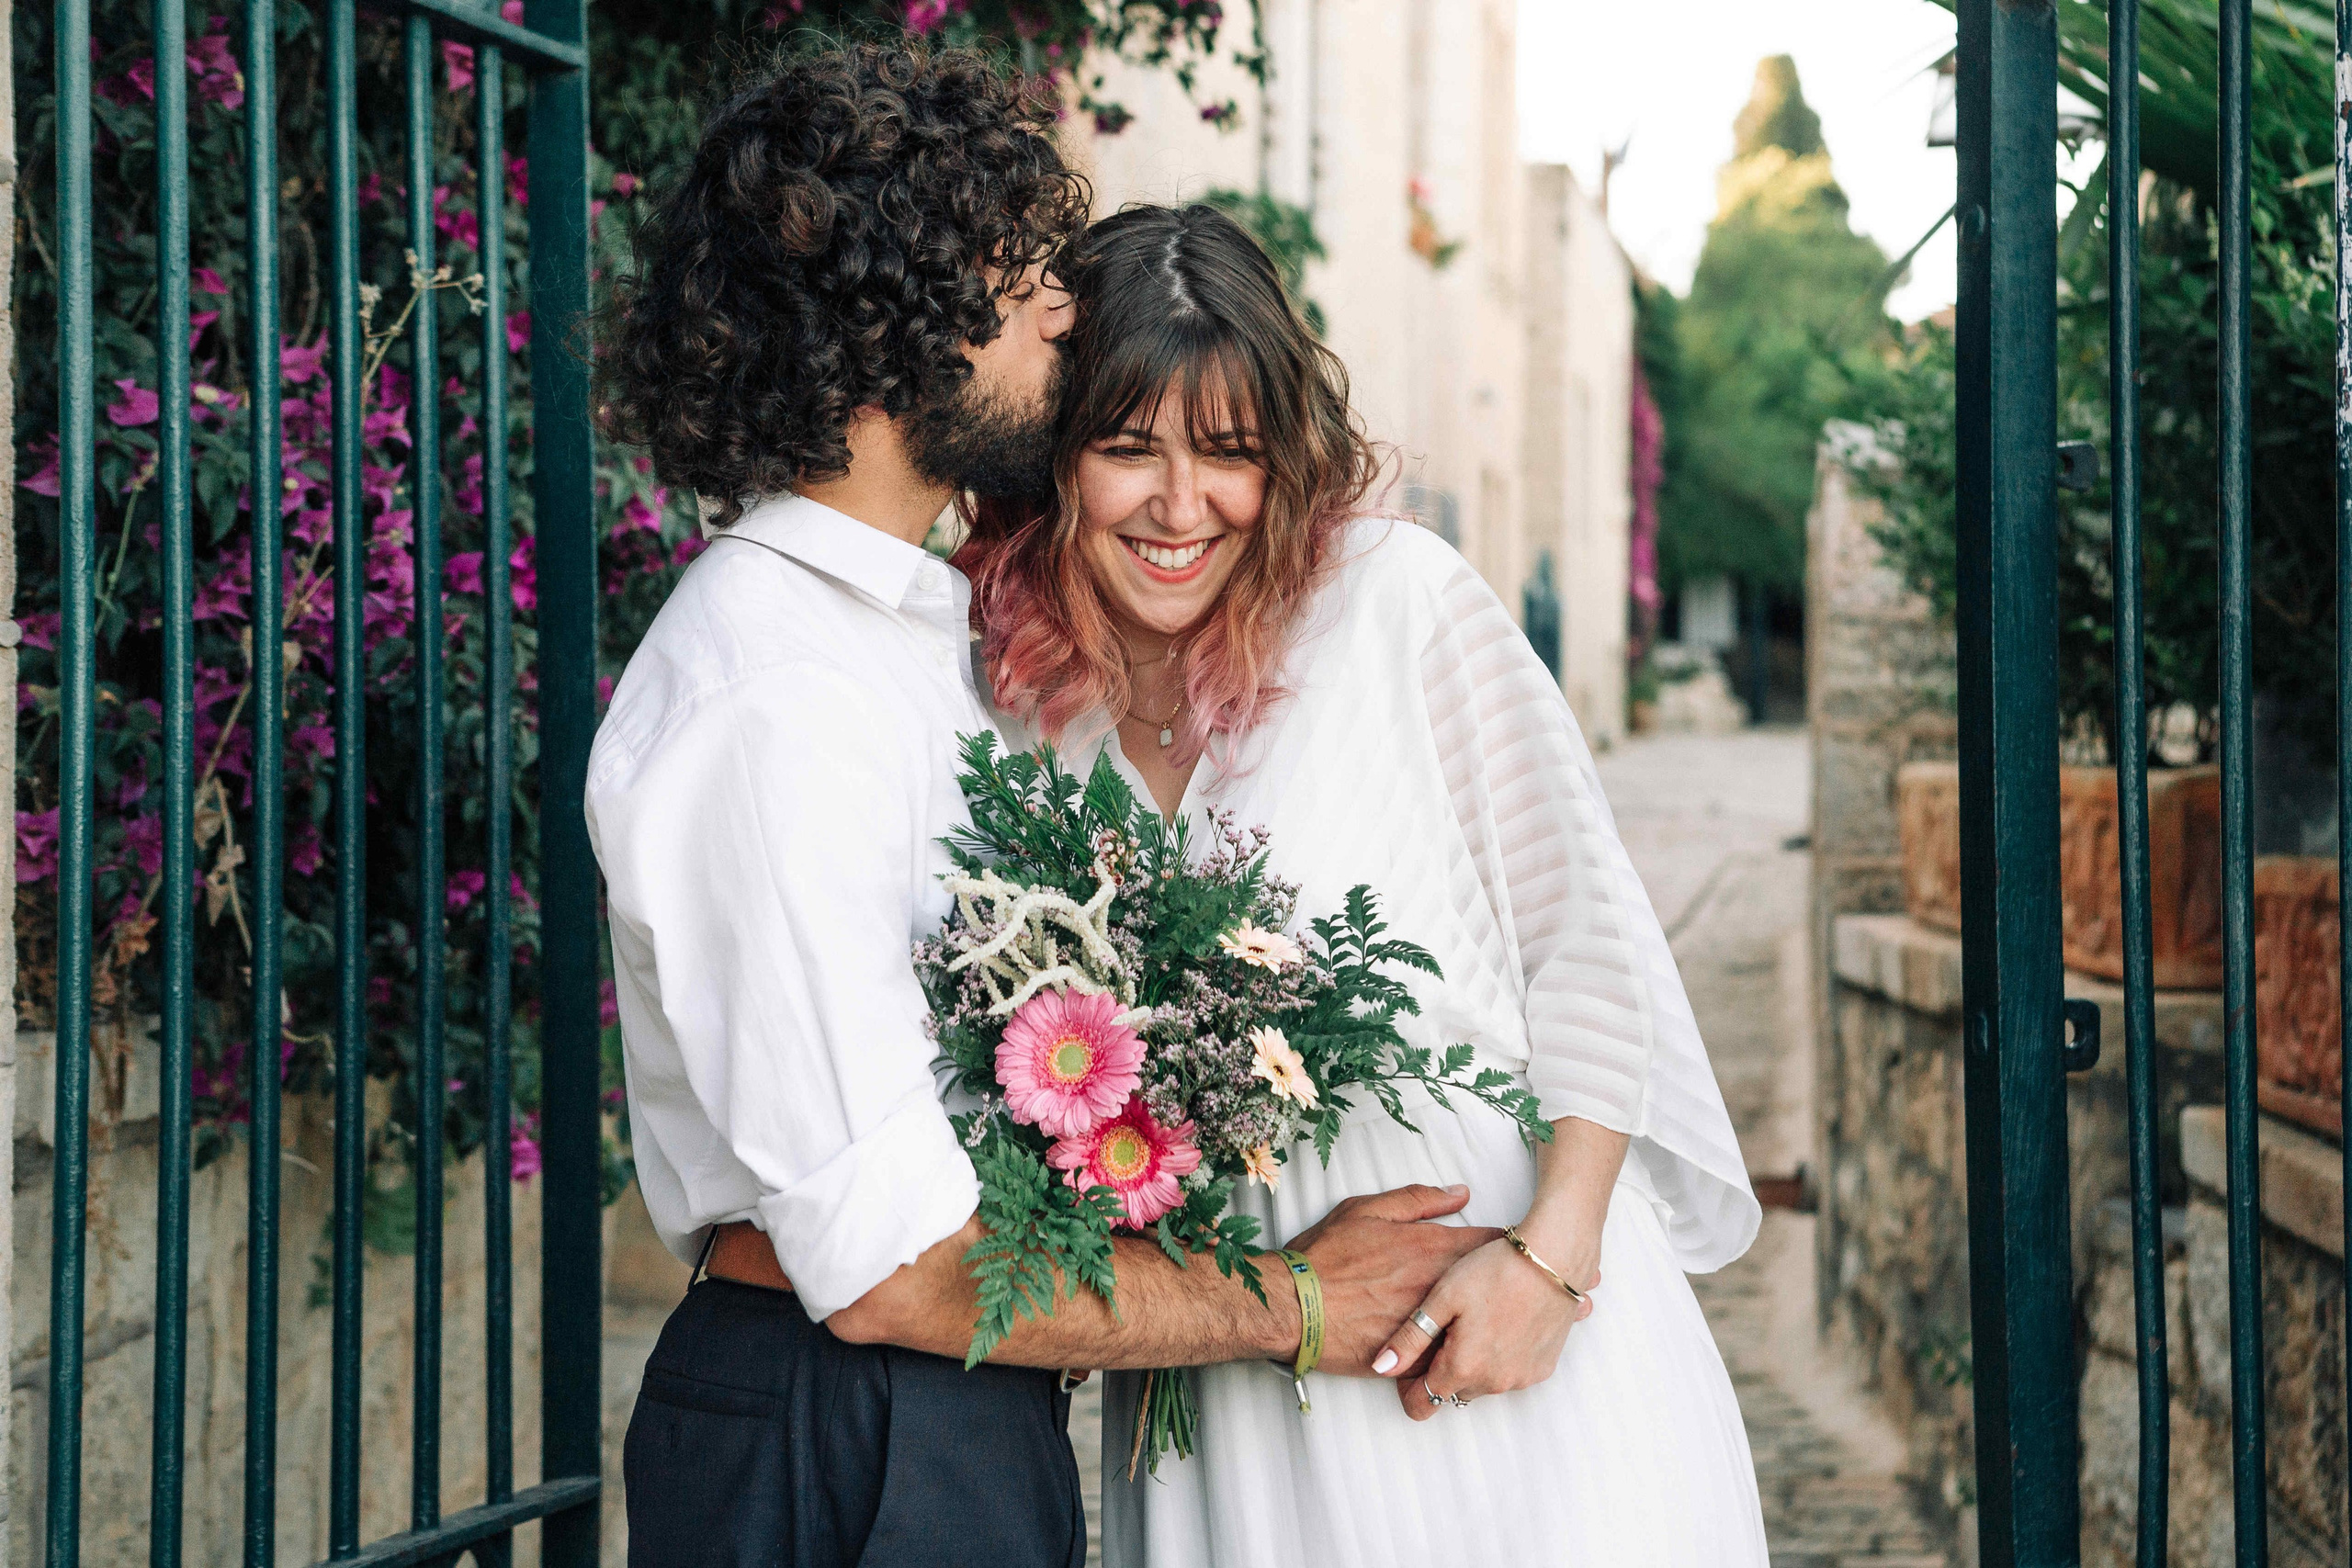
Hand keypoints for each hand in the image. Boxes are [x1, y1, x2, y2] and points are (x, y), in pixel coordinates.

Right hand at [1279, 1184, 1501, 1375]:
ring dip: (1478, 1320)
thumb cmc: (1324, 1257)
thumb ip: (1419, 1199)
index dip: (1501, 1243)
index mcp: (1432, 1248)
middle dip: (1496, 1282)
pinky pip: (1448, 1358)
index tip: (1503, 1245)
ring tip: (1477, 1316)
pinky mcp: (1414, 1360)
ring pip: (1474, 1327)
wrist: (1291, 1308)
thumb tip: (1461, 1194)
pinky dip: (1451, 1350)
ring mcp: (1430, 1327)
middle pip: (1491, 1287)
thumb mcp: (1366, 1211)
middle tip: (1497, 1279)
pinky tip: (1445, 1345)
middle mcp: (1439, 1289)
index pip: (1491, 1242)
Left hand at [1374, 1231, 1598, 1420]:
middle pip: (1452, 1392)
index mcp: (1463, 1367)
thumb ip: (1410, 1338)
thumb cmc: (1496, 1269)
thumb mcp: (1443, 1297)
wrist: (1555, 1258)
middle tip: (1448, 1324)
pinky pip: (1510, 1374)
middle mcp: (1494, 1383)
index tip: (1412, 1356)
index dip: (1408, 1386)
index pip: (1421, 1405)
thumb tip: (1381, 1368)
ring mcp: (1522, 1378)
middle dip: (1442, 1368)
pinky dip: (1501, 1357)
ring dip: (1473, 1363)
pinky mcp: (1543, 1368)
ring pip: (1482, 1384)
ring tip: (1477, 1318)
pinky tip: (1502, 1321)